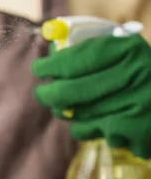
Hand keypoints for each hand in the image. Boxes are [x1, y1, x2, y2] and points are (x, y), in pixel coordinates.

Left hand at [31, 34, 150, 158]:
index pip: (78, 58)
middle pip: (71, 91)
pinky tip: (104, 120)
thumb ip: (88, 48)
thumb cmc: (141, 73)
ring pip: (77, 116)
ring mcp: (136, 106)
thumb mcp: (124, 51)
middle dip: (48, 94)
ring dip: (69, 113)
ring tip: (74, 107)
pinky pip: (92, 132)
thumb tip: (50, 46)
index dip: (52, 66)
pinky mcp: (136, 131)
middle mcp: (134, 75)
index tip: (38, 69)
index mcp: (128, 48)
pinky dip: (90, 128)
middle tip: (42, 93)